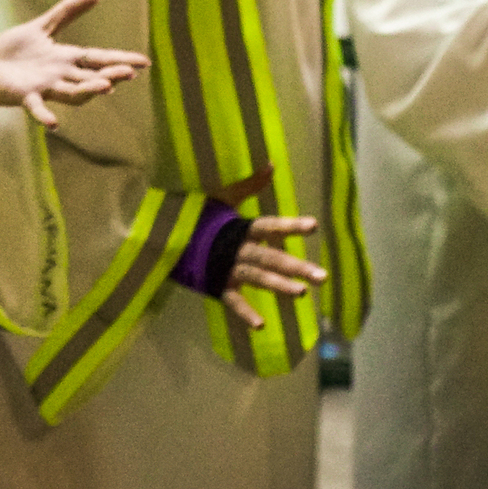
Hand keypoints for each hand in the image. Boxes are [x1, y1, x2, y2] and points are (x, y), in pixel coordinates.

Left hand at [0, 0, 148, 127]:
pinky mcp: (24, 95)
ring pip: (71, 92)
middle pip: (90, 77)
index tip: (144, 62)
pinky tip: (53, 124)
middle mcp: (60, 76)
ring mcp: (44, 87)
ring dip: (87, 91)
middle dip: (110, 75)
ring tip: (106, 87)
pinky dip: (44, 116)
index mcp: (66, 59)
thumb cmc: (15, 51)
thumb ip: (68, 12)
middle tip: (129, 73)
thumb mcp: (43, 26)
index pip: (99, 59)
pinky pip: (36, 107)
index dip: (120, 60)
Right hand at [203, 168, 327, 330]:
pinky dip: (245, 313)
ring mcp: (227, 268)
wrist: (165, 237)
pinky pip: (232, 301)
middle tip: (322, 277)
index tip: (314, 226)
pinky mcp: (216, 284)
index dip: (290, 226)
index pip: (270, 226)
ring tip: (302, 294)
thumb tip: (271, 162)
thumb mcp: (222, 197)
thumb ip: (249, 184)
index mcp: (240, 227)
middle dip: (296, 266)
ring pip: (257, 277)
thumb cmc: (198, 216)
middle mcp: (237, 248)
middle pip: (270, 257)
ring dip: (279, 286)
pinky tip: (261, 326)